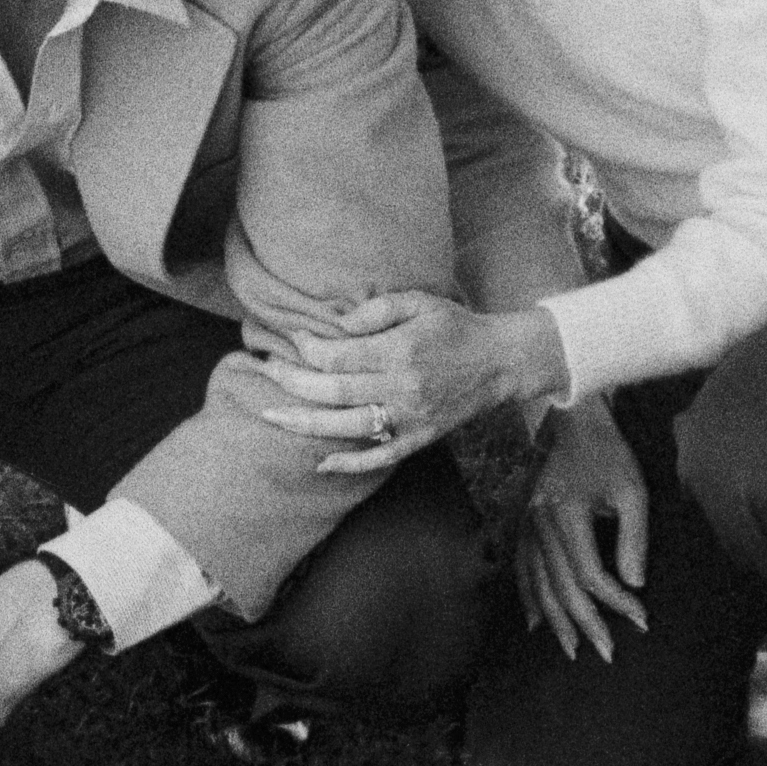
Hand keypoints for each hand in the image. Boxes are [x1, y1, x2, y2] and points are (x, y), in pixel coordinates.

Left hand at [230, 290, 541, 458]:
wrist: (501, 362)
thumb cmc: (455, 326)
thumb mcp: (420, 301)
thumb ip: (377, 309)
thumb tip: (338, 326)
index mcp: (400, 351)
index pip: (339, 356)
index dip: (308, 348)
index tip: (293, 339)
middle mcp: (402, 388)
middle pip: (334, 391)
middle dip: (293, 382)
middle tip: (266, 370)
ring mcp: (410, 418)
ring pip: (347, 426)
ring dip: (306, 423)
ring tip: (272, 415)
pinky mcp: (420, 437)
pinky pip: (380, 456)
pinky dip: (351, 463)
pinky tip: (322, 463)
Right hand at [518, 402, 649, 663]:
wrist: (574, 423)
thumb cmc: (609, 454)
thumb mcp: (632, 490)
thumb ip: (634, 538)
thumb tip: (634, 583)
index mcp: (565, 514)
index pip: (590, 574)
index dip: (616, 601)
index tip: (642, 618)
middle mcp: (539, 523)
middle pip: (561, 587)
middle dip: (586, 624)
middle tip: (608, 652)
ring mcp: (526, 525)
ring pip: (538, 585)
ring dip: (556, 621)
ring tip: (573, 649)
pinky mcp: (523, 525)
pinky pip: (522, 571)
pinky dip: (529, 599)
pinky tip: (536, 624)